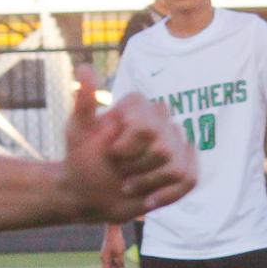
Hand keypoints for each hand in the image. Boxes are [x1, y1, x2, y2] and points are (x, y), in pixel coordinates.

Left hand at [61, 66, 195, 222]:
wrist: (88, 193)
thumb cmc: (81, 160)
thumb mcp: (76, 132)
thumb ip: (84, 102)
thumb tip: (85, 68)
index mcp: (138, 106)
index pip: (148, 126)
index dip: (128, 146)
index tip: (111, 153)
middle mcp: (160, 120)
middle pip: (163, 148)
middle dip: (136, 167)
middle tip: (119, 170)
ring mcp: (174, 144)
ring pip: (176, 167)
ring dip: (146, 183)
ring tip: (128, 184)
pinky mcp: (183, 167)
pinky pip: (190, 179)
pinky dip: (167, 194)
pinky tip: (147, 200)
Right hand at [99, 223, 127, 267]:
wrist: (113, 229)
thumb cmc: (116, 240)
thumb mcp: (120, 252)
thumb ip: (120, 262)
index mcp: (105, 258)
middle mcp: (103, 257)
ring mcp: (105, 254)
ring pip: (110, 266)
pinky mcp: (108, 251)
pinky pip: (111, 262)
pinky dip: (116, 266)